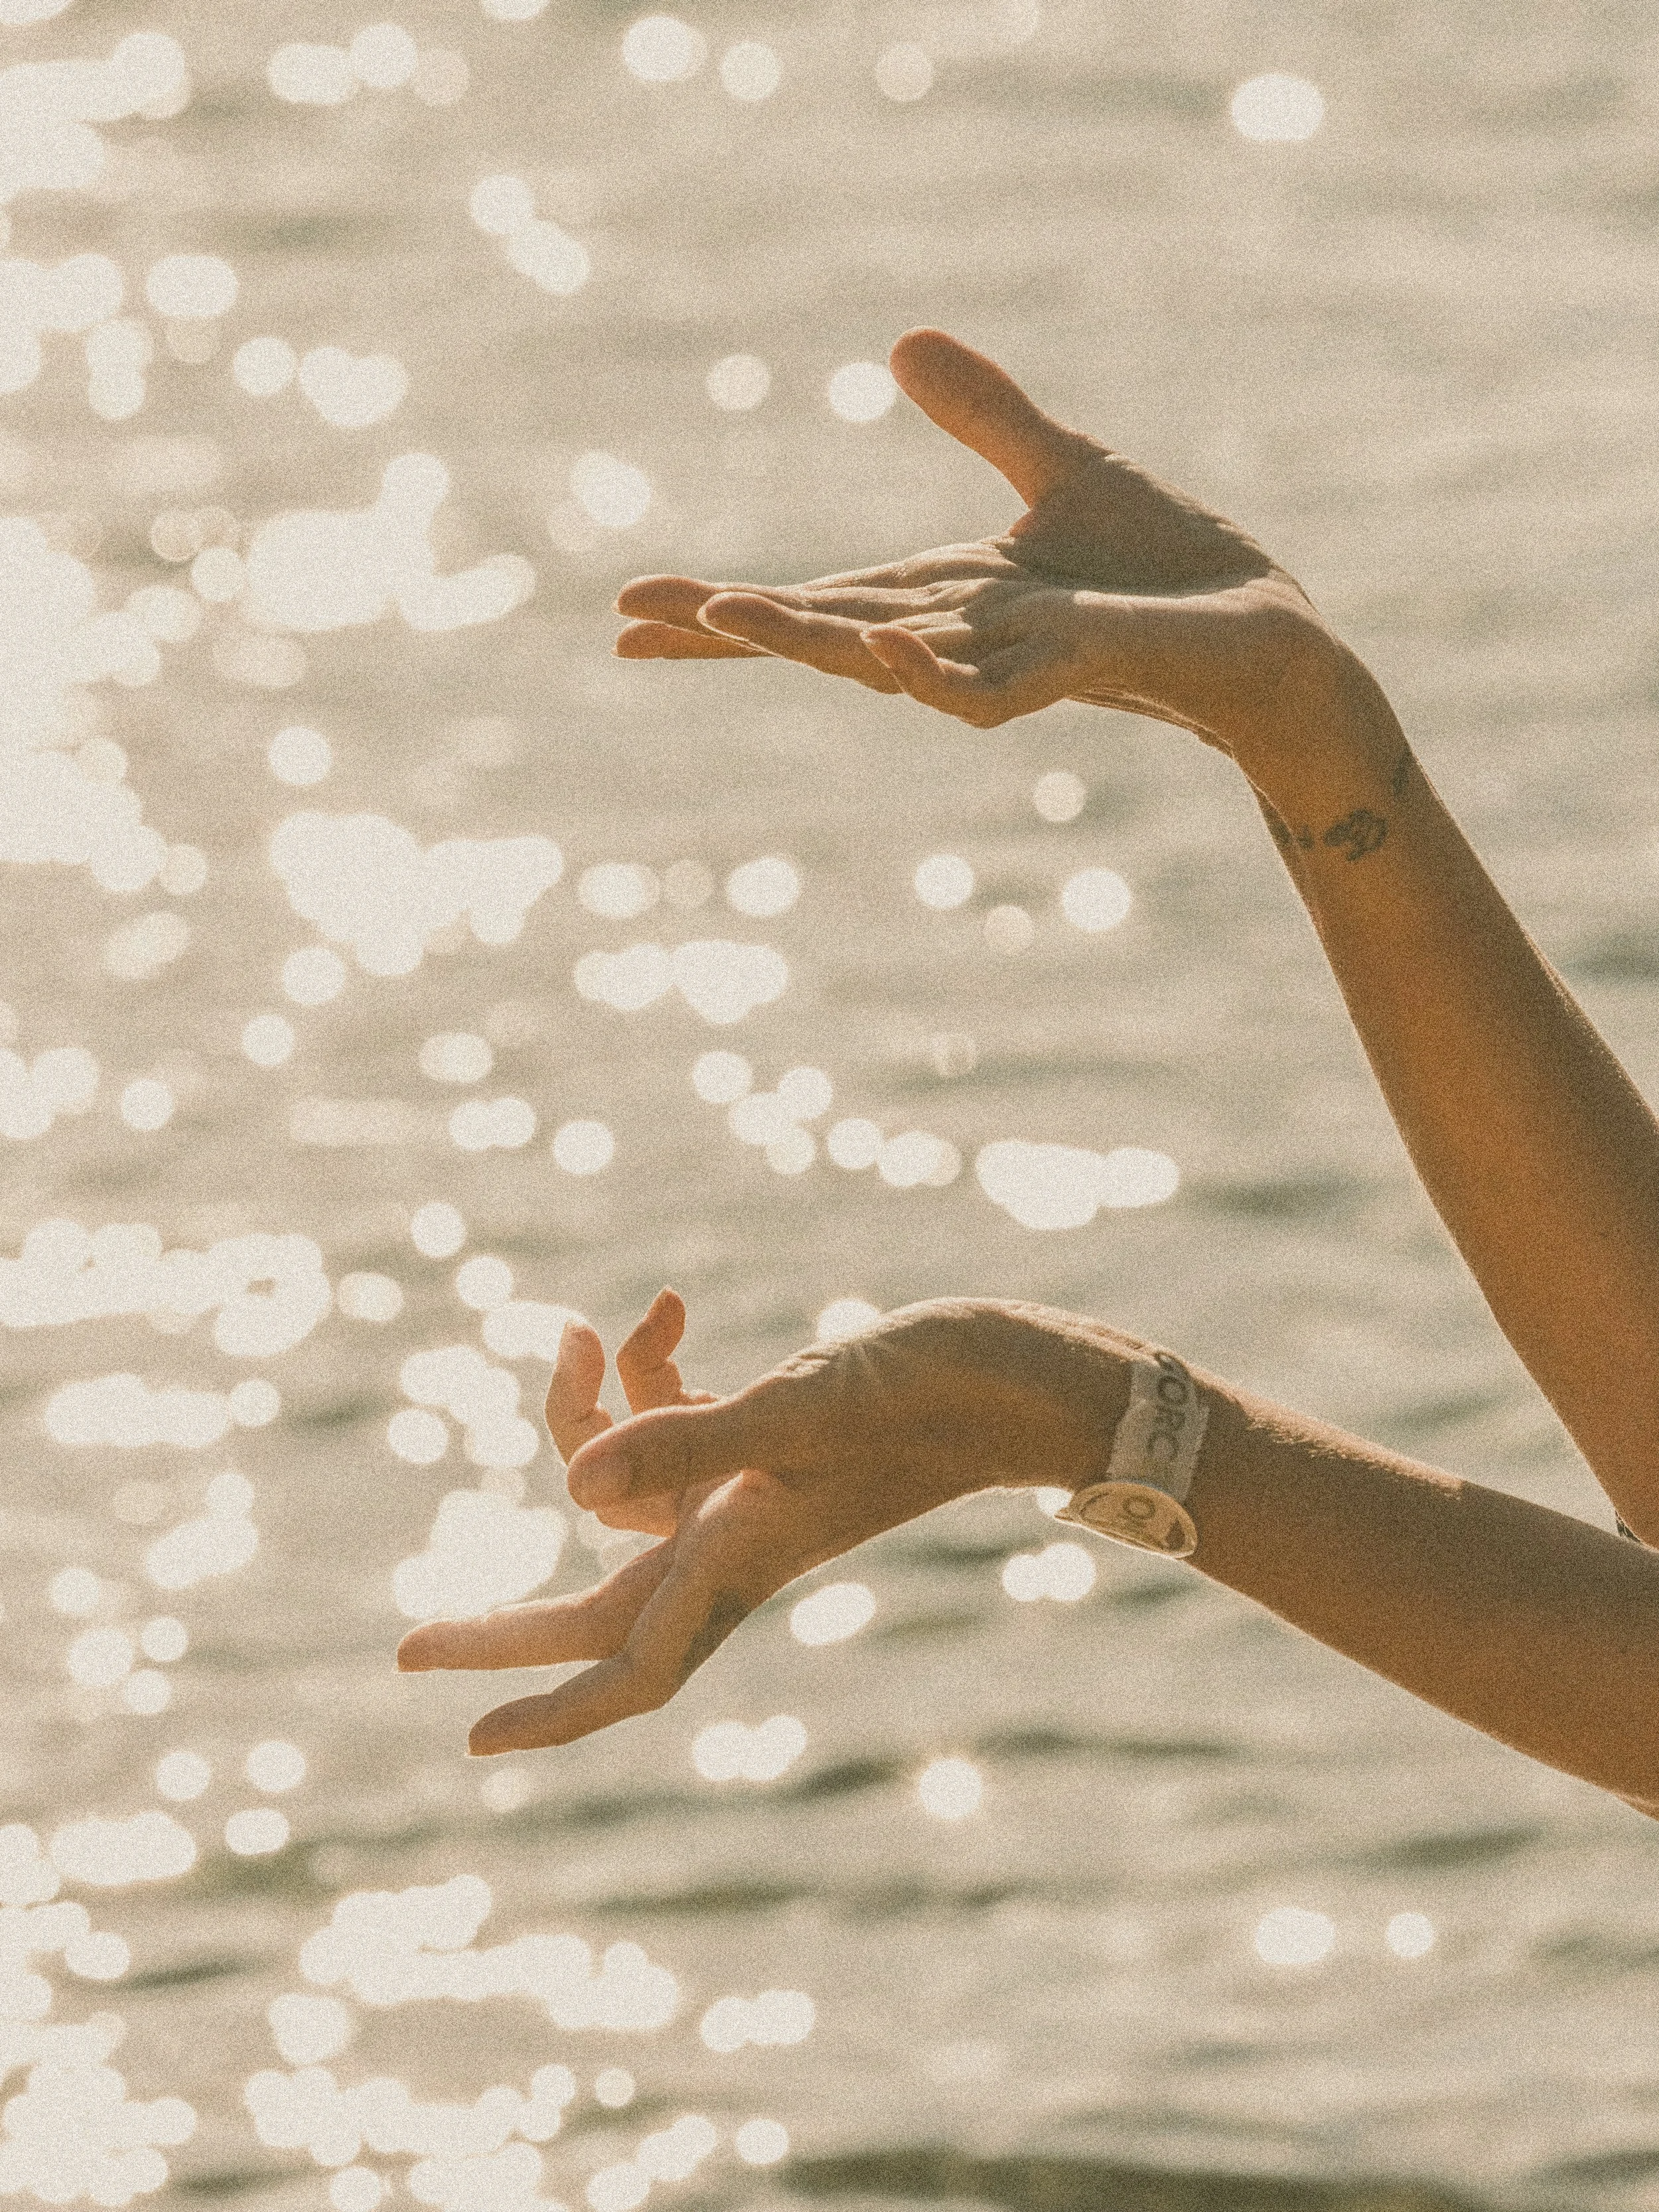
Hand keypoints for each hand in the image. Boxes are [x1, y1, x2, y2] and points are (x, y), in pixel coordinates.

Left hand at [397, 1290, 1138, 1752]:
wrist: (1025, 1376)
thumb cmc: (931, 1394)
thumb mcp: (802, 1407)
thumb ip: (688, 1437)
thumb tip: (571, 1488)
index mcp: (739, 1557)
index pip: (626, 1666)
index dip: (547, 1710)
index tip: (467, 1741)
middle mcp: (732, 1541)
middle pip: (595, 1603)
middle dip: (506, 1616)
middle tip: (408, 1647)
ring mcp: (747, 1494)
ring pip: (623, 1484)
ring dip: (591, 1411)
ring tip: (595, 1330)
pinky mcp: (767, 1442)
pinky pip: (672, 1426)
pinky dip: (649, 1374)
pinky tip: (659, 1313)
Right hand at [615, 327, 1341, 754]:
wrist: (1259, 633)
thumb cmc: (1165, 566)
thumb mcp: (1063, 468)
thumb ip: (985, 416)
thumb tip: (899, 344)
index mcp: (943, 596)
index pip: (815, 600)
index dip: (726, 610)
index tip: (635, 610)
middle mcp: (957, 639)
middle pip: (820, 634)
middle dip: (728, 633)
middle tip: (631, 627)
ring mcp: (1005, 666)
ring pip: (881, 664)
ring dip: (803, 646)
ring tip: (725, 619)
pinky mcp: (1065, 678)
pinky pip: (981, 693)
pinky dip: (931, 676)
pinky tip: (884, 651)